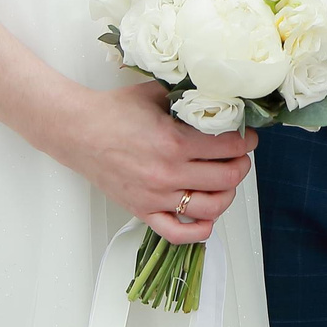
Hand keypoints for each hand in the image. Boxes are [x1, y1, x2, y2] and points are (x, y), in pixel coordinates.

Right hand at [57, 81, 258, 246]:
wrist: (78, 131)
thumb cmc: (115, 111)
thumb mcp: (157, 93)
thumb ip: (188, 97)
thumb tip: (220, 96)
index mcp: (174, 142)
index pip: (229, 147)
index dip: (246, 141)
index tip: (248, 137)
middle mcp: (168, 173)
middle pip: (226, 178)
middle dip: (241, 166)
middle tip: (241, 156)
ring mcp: (156, 196)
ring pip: (211, 208)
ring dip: (228, 195)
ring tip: (226, 181)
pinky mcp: (143, 211)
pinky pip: (178, 233)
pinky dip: (199, 230)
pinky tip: (207, 215)